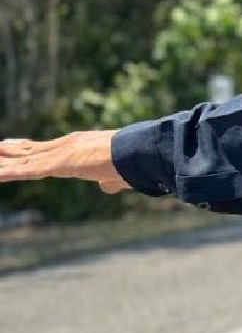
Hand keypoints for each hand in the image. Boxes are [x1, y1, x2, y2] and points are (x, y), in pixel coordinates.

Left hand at [0, 131, 129, 193]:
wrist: (137, 153)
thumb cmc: (132, 163)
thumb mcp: (117, 175)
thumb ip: (108, 182)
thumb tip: (106, 187)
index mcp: (78, 147)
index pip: (45, 148)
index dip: (26, 148)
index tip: (12, 145)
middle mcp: (65, 146)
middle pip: (29, 150)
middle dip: (10, 151)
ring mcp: (60, 153)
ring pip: (23, 159)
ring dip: (3, 162)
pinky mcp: (58, 163)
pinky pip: (27, 170)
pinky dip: (9, 173)